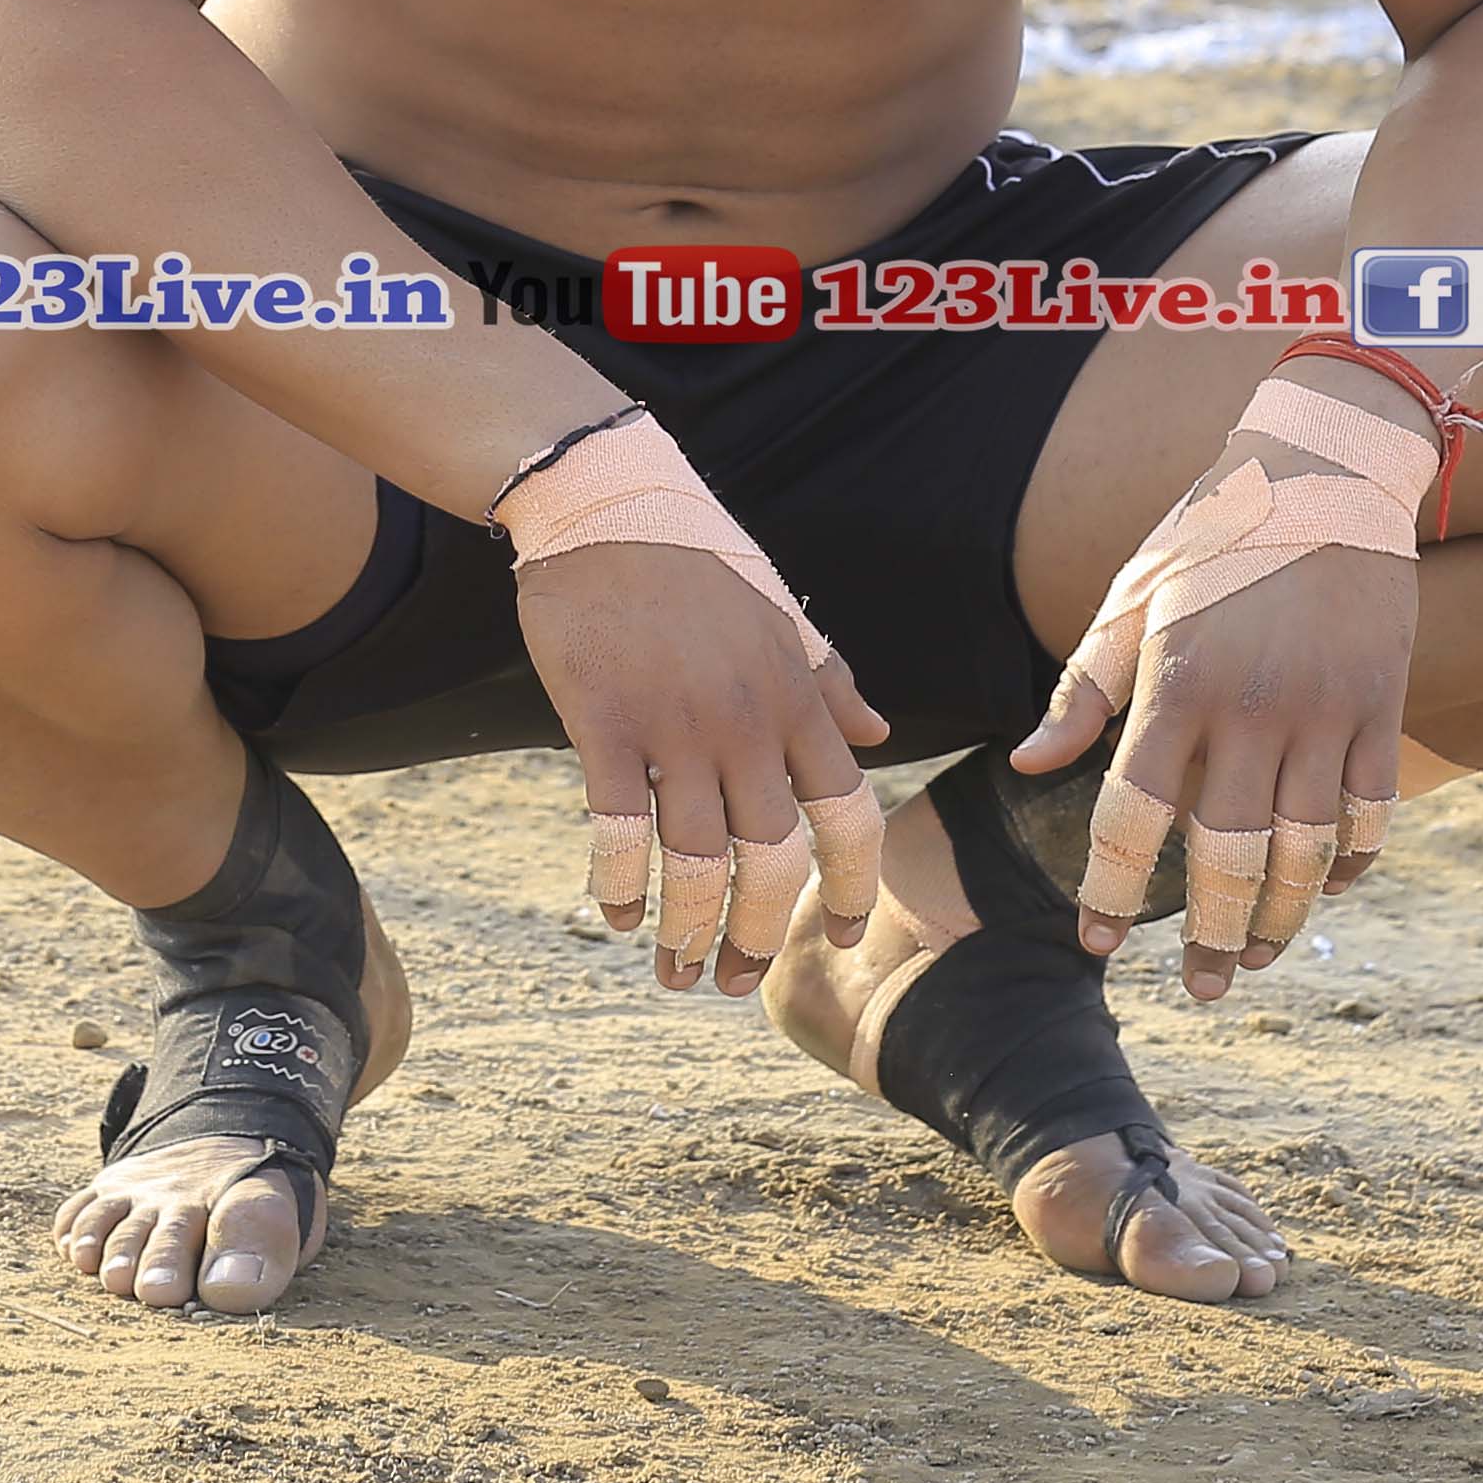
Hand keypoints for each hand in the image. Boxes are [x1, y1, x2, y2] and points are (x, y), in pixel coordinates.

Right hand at [515, 547, 890, 995]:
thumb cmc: (697, 560)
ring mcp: (676, 724)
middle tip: (734, 982)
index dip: (855, 888)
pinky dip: (620, 884)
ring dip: (686, 930)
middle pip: (771, 860)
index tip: (847, 938)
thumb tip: (879, 733)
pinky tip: (617, 914)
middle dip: (758, 935)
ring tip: (674, 969)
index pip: (850, 816)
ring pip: (695, 861)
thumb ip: (831, 681)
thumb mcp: (783, 616)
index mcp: (798, 699)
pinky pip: (618, 827)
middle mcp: (749, 721)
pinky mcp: (604, 720)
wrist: (607, 501)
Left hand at [1011, 530, 1412, 1006]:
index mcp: (1176, 683)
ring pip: (1307, 850)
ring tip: (1256, 957)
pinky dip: (1350, 864)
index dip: (1112, 890)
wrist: (1328, 468)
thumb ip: (1083, 690)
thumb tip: (1029, 765)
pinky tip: (1321, 892)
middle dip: (1211, 935)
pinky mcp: (1384, 704)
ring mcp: (1327, 710)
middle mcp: (1252, 708)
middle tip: (1201, 988)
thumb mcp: (1132, 597)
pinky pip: (1371, 811)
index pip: (1133, 814)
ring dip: (1282, 918)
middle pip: (1228, 855)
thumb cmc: (1212, 535)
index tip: (1097, 943)